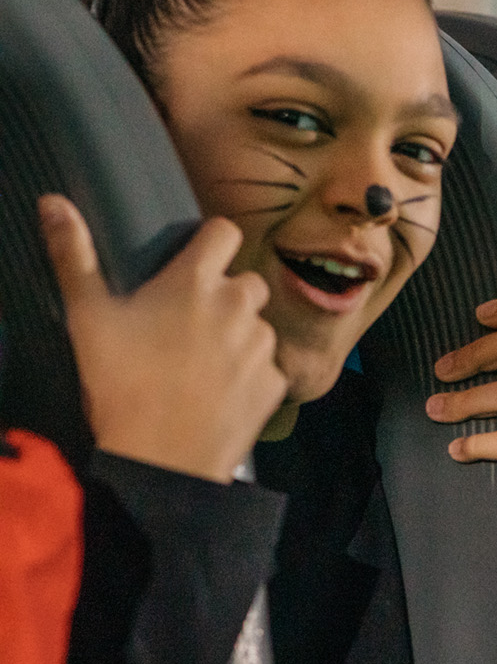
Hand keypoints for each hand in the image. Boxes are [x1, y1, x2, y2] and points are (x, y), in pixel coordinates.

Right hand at [40, 195, 283, 481]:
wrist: (162, 459)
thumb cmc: (121, 385)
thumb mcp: (87, 317)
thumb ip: (74, 256)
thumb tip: (55, 204)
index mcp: (196, 282)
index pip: (223, 231)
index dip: (210, 240)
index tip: (195, 257)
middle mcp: (239, 306)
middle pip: (245, 281)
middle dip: (225, 293)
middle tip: (188, 320)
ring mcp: (262, 346)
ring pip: (259, 324)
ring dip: (238, 334)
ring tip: (200, 361)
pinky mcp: (275, 382)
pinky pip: (267, 367)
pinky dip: (249, 374)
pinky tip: (217, 391)